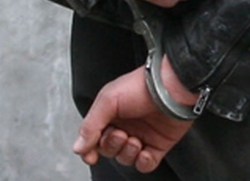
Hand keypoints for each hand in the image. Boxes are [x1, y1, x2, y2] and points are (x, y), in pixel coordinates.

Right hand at [72, 59, 195, 172]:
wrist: (171, 88)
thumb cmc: (141, 87)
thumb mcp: (108, 100)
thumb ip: (90, 125)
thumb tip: (78, 147)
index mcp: (111, 114)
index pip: (94, 138)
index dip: (89, 149)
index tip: (90, 155)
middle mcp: (125, 125)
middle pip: (109, 149)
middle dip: (112, 146)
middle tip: (120, 134)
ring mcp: (142, 136)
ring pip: (125, 158)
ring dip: (127, 153)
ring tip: (134, 140)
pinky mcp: (158, 145)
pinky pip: (146, 164)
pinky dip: (143, 162)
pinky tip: (144, 151)